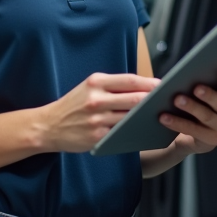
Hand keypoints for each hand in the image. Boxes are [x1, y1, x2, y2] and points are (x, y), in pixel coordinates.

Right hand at [38, 73, 159, 152]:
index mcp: (96, 82)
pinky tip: (143, 130)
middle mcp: (97, 99)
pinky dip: (134, 131)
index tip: (163, 85)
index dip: (150, 83)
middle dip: (153, 100)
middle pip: (135, 99)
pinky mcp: (97, 136)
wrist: (48, 125)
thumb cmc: (74, 105)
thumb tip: (143, 88)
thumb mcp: (89, 87)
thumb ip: (112, 86)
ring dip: (147, 117)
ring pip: (131, 117)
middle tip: (167, 101)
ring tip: (159, 115)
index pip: (130, 80)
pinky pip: (122, 133)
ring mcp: (97, 119)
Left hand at [159, 71, 216, 154]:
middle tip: (196, 88)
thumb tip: (165, 79)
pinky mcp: (213, 140)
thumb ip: (190, 82)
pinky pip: (195, 131)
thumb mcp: (195, 91)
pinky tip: (165, 118)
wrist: (191, 135)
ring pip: (208, 117)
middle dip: (209, 95)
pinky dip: (178, 123)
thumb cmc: (196, 104)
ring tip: (177, 100)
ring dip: (192, 108)